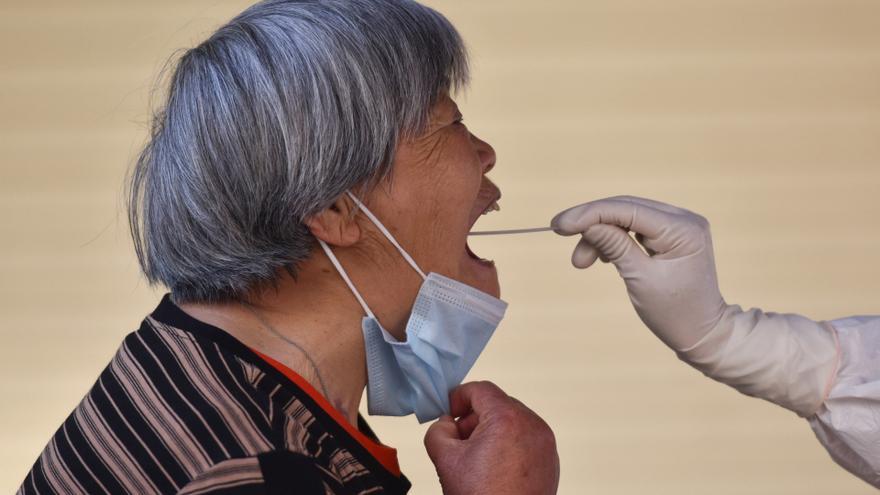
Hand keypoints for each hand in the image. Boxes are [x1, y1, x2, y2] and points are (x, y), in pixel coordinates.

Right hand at [424, 381, 559, 494]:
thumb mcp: (446, 460)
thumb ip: (438, 430)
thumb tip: (446, 424)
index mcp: (508, 418)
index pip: (480, 390)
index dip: (459, 397)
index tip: (450, 412)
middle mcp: (532, 426)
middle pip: (497, 405)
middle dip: (474, 418)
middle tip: (459, 439)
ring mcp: (544, 443)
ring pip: (512, 422)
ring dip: (491, 432)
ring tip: (476, 459)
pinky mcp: (550, 459)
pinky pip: (525, 439)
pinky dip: (508, 445)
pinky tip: (494, 469)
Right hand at [551, 195, 725, 351]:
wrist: (703, 333)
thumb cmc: (674, 312)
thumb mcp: (639, 279)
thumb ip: (613, 245)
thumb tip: (586, 222)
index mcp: (682, 230)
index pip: (628, 210)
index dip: (590, 213)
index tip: (559, 225)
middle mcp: (684, 219)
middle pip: (626, 208)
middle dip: (591, 224)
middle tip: (561, 236)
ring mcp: (679, 225)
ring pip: (627, 216)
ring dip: (600, 234)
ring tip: (582, 261)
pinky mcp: (671, 233)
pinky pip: (635, 226)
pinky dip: (614, 238)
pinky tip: (601, 256)